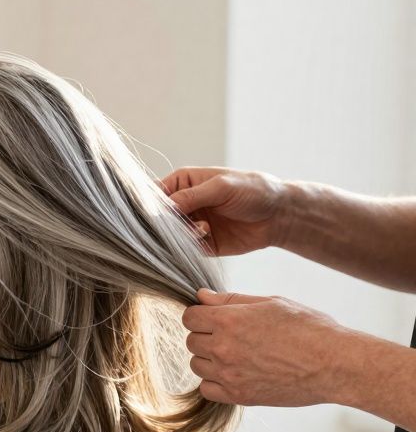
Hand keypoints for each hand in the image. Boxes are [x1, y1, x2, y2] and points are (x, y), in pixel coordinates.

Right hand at [159, 167, 289, 256]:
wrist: (279, 215)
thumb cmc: (253, 191)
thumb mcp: (221, 187)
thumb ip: (191, 196)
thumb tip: (162, 208)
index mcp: (184, 182)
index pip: (155, 193)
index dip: (152, 204)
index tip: (159, 212)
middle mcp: (184, 203)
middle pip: (159, 217)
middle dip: (166, 222)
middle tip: (182, 222)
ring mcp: (191, 224)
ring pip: (169, 235)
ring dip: (181, 233)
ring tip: (202, 228)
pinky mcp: (201, 243)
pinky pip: (184, 249)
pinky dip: (190, 245)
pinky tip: (207, 235)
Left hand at [181, 289, 350, 407]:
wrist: (335, 364)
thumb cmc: (309, 328)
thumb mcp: (272, 303)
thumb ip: (231, 300)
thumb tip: (202, 296)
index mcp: (229, 320)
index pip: (190, 317)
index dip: (201, 316)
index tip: (214, 319)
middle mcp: (223, 348)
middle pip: (191, 341)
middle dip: (206, 336)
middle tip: (232, 336)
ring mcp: (229, 374)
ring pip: (197, 365)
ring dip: (210, 359)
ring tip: (237, 355)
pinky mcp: (239, 395)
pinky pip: (207, 389)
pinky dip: (215, 382)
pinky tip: (234, 374)